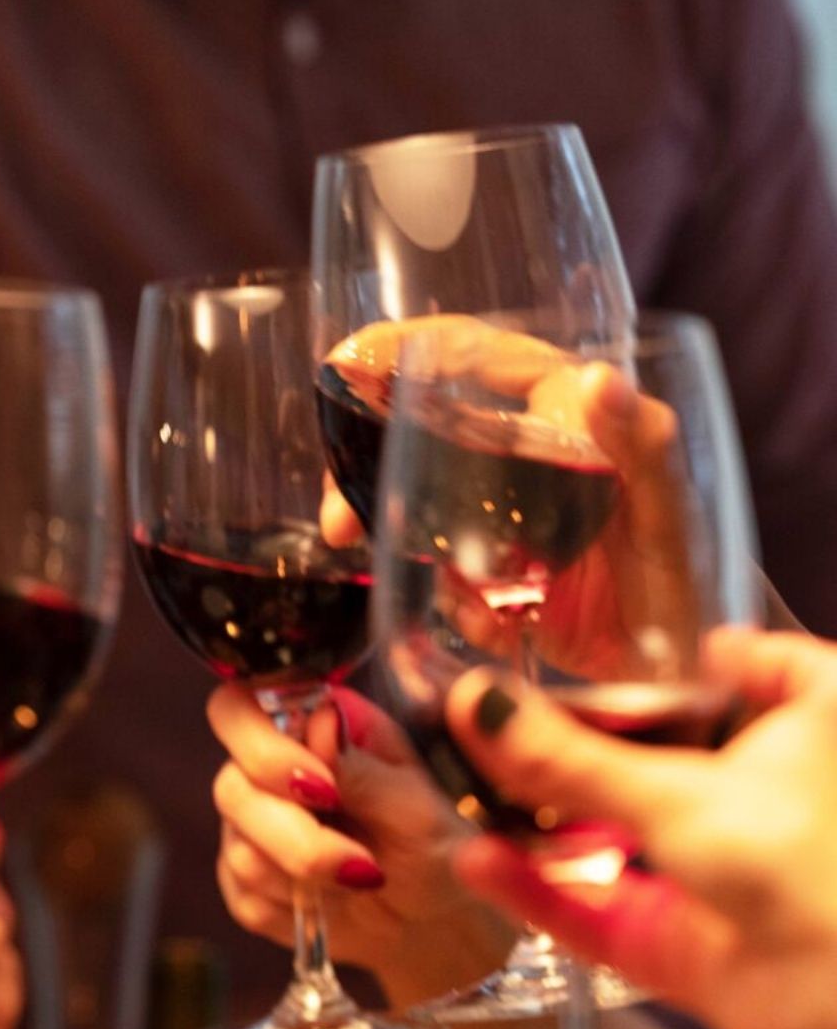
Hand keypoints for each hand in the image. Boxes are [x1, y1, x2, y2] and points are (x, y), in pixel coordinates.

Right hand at [209, 684, 513, 1000]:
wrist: (429, 920)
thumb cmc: (432, 849)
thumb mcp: (419, 811)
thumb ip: (367, 769)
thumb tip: (324, 719)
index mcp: (309, 728)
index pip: (239, 708)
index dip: (264, 747)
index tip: (324, 789)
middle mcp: (266, 769)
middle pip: (231, 786)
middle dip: (296, 835)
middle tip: (358, 862)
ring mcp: (248, 826)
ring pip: (239, 849)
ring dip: (306, 874)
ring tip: (361, 879)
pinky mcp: (241, 879)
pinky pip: (244, 894)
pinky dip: (294, 905)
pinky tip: (332, 900)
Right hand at [324, 316, 697, 682]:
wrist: (683, 679)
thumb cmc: (689, 587)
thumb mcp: (669, 518)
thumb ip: (642, 448)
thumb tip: (597, 379)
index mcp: (565, 412)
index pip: (472, 354)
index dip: (400, 349)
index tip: (342, 367)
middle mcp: (524, 451)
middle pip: (419, 430)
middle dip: (365, 473)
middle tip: (339, 522)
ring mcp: (499, 512)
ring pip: (416, 505)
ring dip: (403, 549)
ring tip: (443, 597)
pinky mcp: (487, 571)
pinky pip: (437, 573)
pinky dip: (452, 605)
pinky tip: (494, 627)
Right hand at [444, 630, 836, 1028]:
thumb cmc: (818, 873)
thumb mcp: (680, 794)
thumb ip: (569, 757)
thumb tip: (478, 704)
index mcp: (810, 732)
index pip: (764, 668)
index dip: (705, 652)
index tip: (638, 640)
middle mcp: (765, 800)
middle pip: (661, 753)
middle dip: (578, 740)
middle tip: (503, 711)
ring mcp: (716, 876)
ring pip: (615, 835)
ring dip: (537, 817)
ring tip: (466, 784)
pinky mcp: (675, 944)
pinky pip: (591, 908)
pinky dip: (533, 888)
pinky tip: (478, 862)